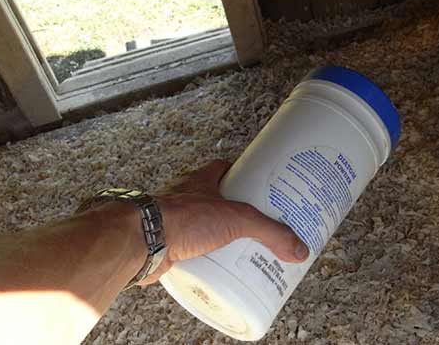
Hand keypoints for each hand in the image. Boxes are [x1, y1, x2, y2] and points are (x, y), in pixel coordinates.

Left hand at [139, 160, 308, 284]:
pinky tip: (217, 270)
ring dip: (218, 236)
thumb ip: (270, 231)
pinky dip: (203, 259)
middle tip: (257, 224)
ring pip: (201, 227)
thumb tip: (297, 248)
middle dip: (234, 212)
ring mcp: (175, 222)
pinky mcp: (168, 246)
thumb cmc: (179, 217)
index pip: (223, 169)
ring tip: (242, 249)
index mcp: (201, 181)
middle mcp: (186, 197)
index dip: (241, 174)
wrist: (141, 241)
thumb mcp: (236, 218)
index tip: (258, 184)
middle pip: (215, 199)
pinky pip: (191, 252)